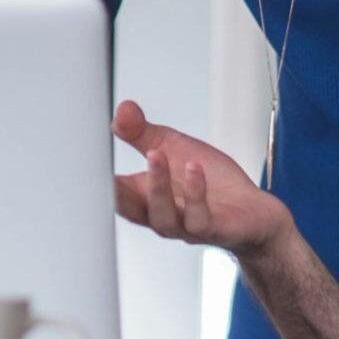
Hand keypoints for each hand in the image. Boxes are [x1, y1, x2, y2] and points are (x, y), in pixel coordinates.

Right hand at [111, 100, 292, 256]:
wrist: (253, 213)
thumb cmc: (211, 185)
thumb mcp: (173, 148)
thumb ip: (142, 132)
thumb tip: (122, 110)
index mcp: (145, 197)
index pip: (112, 191)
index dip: (95, 179)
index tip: (85, 156)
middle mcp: (160, 215)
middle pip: (129, 210)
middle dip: (116, 190)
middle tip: (106, 167)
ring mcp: (185, 225)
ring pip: (162, 216)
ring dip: (157, 185)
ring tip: (156, 154)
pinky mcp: (214, 228)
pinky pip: (198, 217)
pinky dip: (194, 193)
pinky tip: (193, 169)